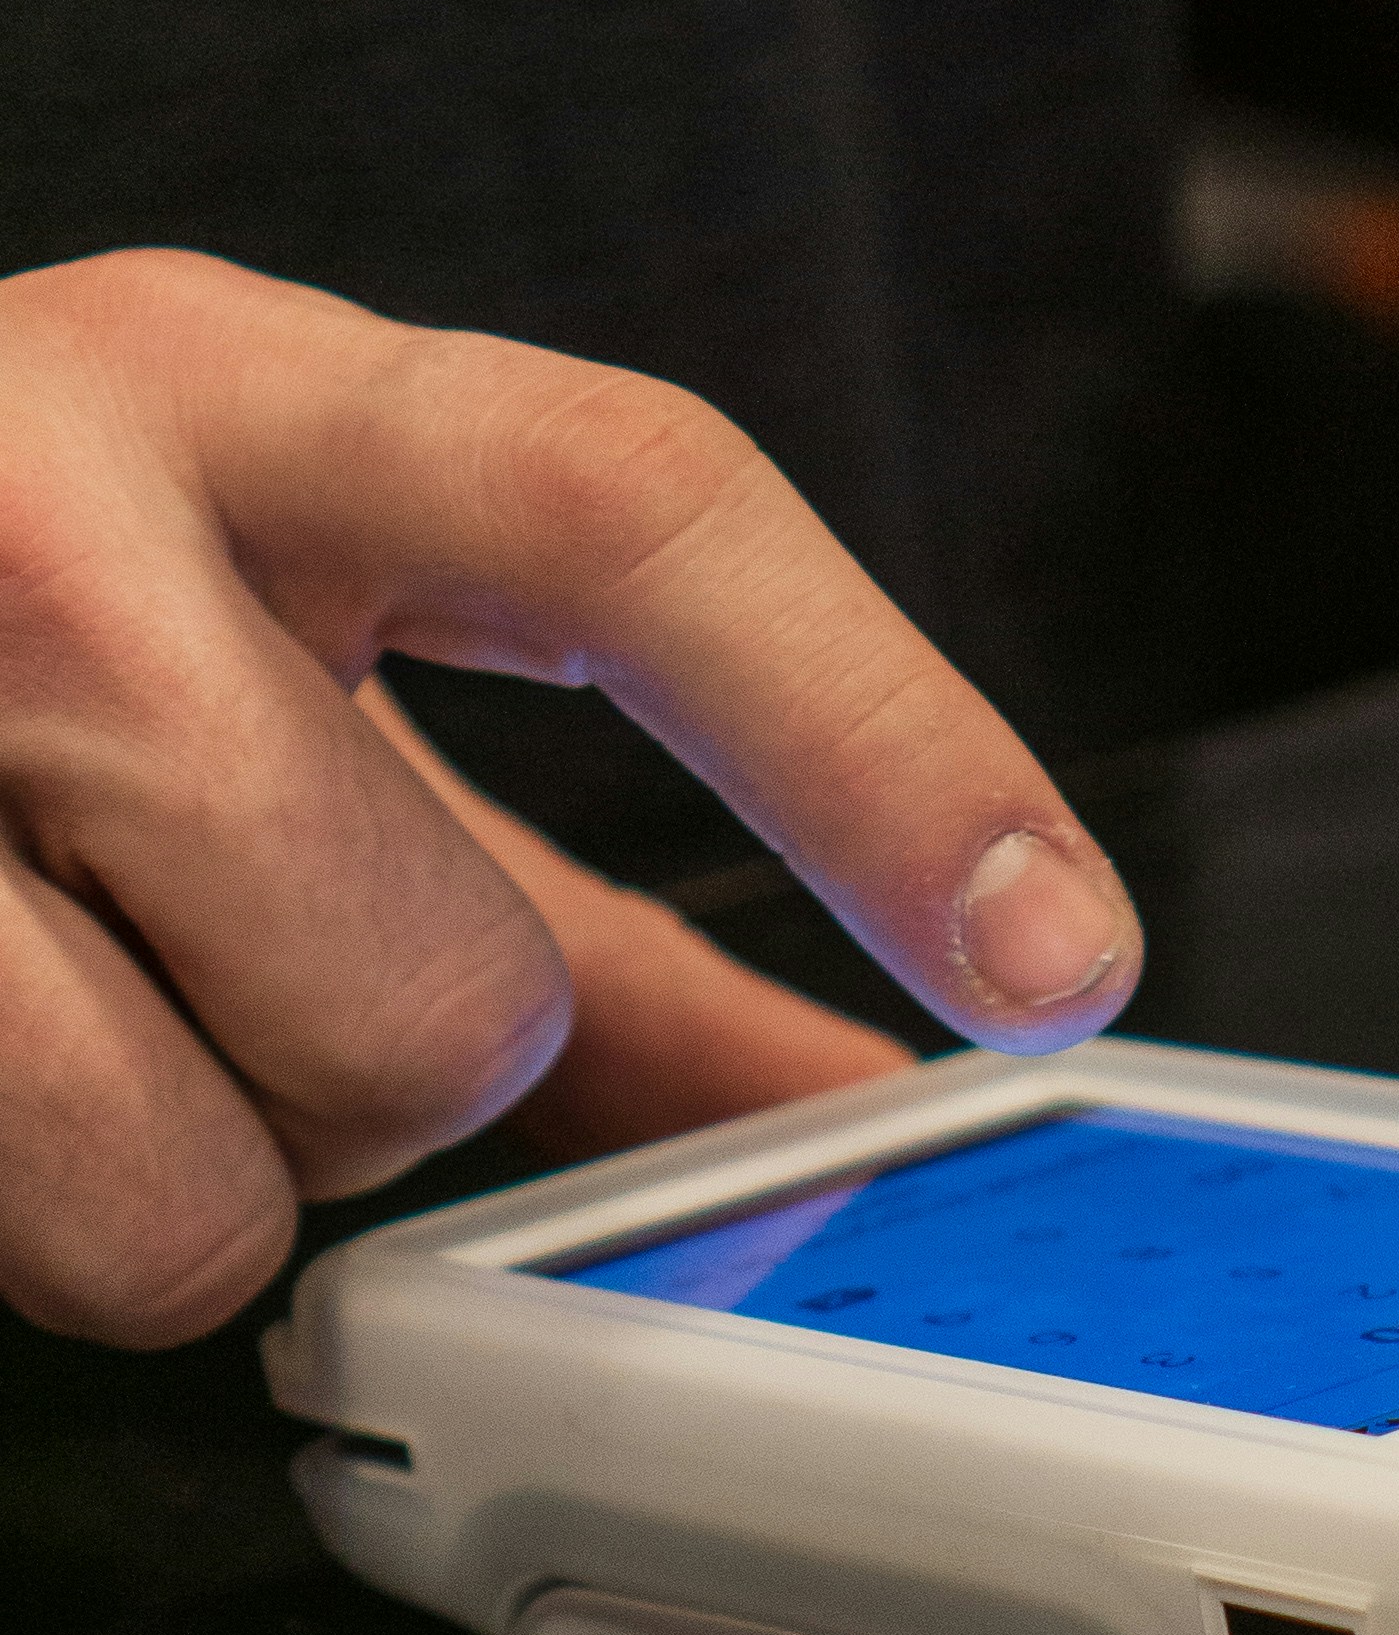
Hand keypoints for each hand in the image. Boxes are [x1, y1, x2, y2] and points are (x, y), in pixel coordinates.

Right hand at [0, 249, 1143, 1346]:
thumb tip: (889, 1087)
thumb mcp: (271, 662)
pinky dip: (36, 1208)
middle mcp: (42, 510)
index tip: (1061, 948)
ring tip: (58, 999)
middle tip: (218, 953)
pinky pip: (48, 1236)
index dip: (879, 742)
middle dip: (367, 1064)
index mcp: (227, 397)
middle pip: (437, 997)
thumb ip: (597, 902)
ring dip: (183, 1165)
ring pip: (221, 1178)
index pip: (634, 512)